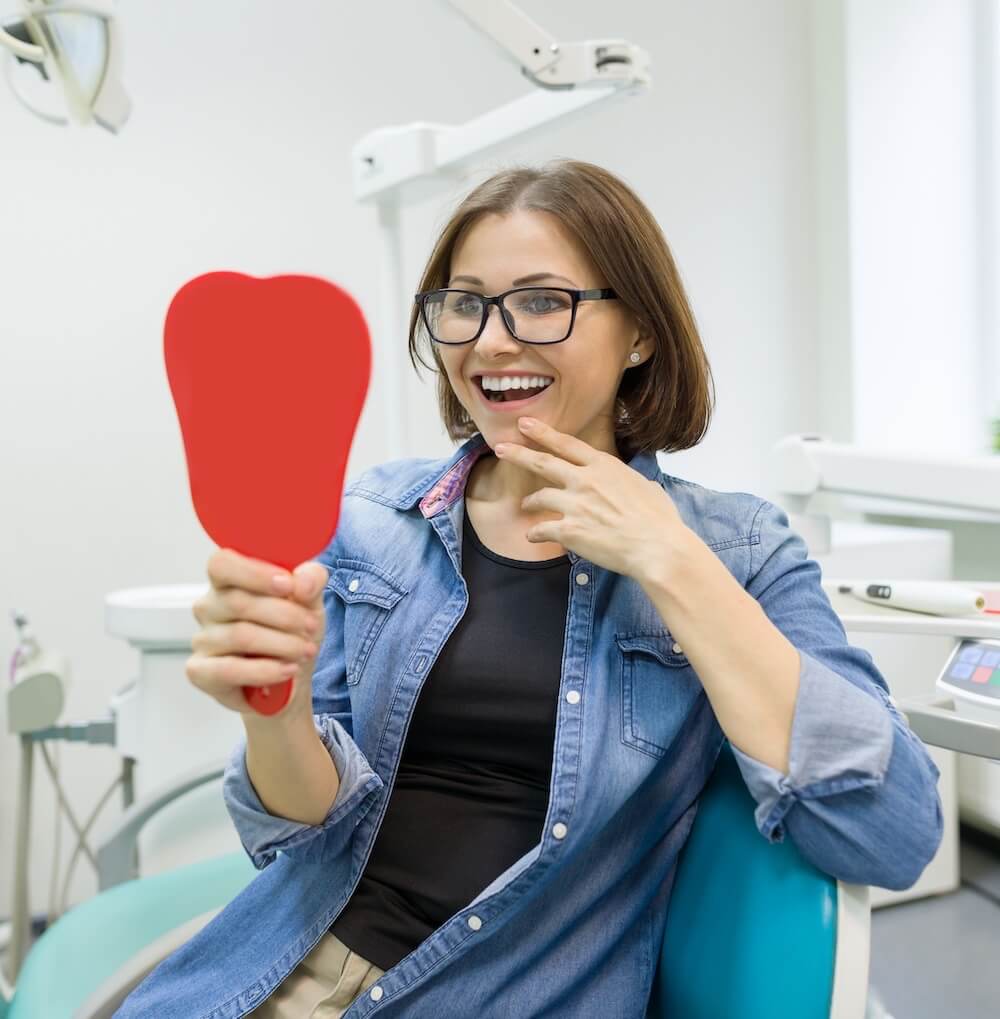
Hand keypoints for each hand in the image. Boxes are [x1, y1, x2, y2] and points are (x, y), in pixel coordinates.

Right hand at [187, 548, 328, 719]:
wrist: (289, 677)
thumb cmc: (291, 631)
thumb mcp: (310, 600)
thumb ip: (310, 580)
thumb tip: (302, 582)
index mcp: (228, 581)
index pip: (222, 564)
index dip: (254, 573)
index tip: (288, 585)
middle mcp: (209, 607)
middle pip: (238, 602)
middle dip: (284, 615)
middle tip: (310, 626)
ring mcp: (202, 639)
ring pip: (240, 635)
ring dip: (282, 644)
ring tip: (305, 651)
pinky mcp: (200, 672)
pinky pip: (229, 670)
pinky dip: (265, 670)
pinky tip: (287, 669)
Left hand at [493, 417, 691, 582]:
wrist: (657, 547)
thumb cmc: (659, 520)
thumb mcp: (648, 488)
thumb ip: (634, 482)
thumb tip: (640, 485)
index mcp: (604, 466)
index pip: (566, 444)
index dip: (543, 433)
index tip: (525, 424)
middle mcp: (585, 480)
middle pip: (543, 462)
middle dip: (518, 454)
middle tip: (500, 448)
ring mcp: (575, 504)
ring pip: (540, 497)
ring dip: (530, 502)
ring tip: (526, 505)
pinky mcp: (569, 530)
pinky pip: (542, 529)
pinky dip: (535, 533)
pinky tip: (532, 537)